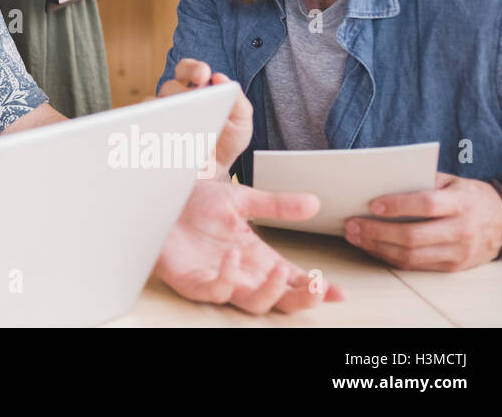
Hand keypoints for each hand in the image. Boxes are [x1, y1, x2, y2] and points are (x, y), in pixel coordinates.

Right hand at [154, 59, 251, 177]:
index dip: (192, 69)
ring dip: (169, 111)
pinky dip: (154, 126)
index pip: (187, 70)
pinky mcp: (150, 133)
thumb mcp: (241, 123)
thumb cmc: (225, 145)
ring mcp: (160, 116)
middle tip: (193, 101)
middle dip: (181, 91)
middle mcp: (175, 100)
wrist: (213, 176)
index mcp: (195, 91)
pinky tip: (168, 135)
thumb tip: (220, 78)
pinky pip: (143, 124)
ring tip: (185, 123)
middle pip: (169, 86)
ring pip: (154, 104)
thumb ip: (238, 101)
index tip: (202, 75)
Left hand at [155, 180, 345, 313]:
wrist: (161, 198)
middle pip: (280, 300)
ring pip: (252, 303)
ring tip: (280, 273)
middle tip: (318, 288)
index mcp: (258, 257)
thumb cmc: (197, 203)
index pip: (294, 279)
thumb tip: (314, 203)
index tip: (340, 292)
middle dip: (302, 298)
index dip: (317, 288)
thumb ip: (277, 204)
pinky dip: (225, 279)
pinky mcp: (192, 282)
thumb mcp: (243, 199)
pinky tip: (231, 259)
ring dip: (269, 292)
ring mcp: (218, 280)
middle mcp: (242, 273)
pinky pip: (213, 291)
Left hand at [344, 172, 501, 270]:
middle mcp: (461, 230)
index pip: (427, 205)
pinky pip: (415, 266)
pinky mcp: (452, 267)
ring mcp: (458, 252)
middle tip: (351, 224)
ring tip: (354, 236)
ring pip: (412, 255)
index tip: (371, 204)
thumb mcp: (450, 181)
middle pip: (414, 236)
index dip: (398, 205)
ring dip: (377, 247)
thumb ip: (420, 181)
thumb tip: (378, 181)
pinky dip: (389, 257)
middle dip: (377, 231)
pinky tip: (372, 247)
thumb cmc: (467, 196)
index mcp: (461, 203)